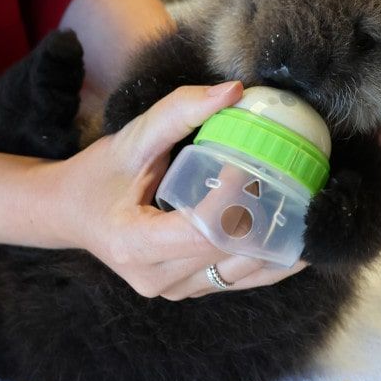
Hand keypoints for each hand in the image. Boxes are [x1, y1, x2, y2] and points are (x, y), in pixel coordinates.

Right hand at [42, 82, 306, 299]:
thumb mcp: (131, 140)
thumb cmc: (99, 174)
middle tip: (303, 180)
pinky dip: (271, 255)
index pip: (204, 231)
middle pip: (231, 254)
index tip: (251, 163)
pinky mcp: (190, 290)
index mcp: (136, 245)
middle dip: (270, 219)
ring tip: (309, 204)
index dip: (237, 202)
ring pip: (244, 273)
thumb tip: (235, 90)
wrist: (72, 213)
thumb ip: (178, 113)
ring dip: (281, 242)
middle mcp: (157, 279)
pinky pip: (240, 278)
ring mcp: (176, 291)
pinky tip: (296, 229)